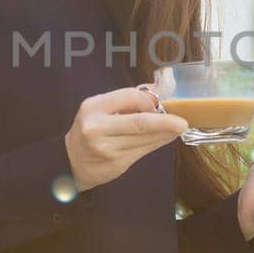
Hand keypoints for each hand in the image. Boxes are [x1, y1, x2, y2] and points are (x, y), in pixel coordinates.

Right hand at [65, 86, 187, 191]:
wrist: (71, 161)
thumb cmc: (90, 130)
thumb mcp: (99, 109)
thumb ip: (125, 100)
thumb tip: (157, 89)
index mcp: (94, 107)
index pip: (130, 97)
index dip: (148, 101)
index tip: (158, 104)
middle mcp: (98, 127)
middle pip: (140, 122)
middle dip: (165, 121)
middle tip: (182, 122)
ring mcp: (107, 147)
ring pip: (145, 138)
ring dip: (166, 133)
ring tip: (178, 128)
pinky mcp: (117, 163)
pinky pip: (144, 150)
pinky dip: (158, 142)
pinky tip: (166, 138)